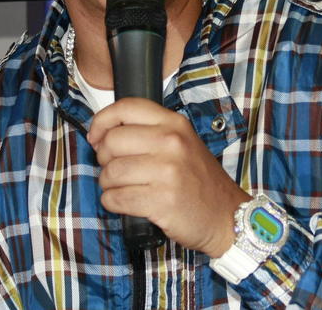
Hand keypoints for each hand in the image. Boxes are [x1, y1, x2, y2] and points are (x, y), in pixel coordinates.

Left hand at [87, 98, 250, 256]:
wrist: (225, 214)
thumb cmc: (197, 178)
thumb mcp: (181, 141)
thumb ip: (148, 131)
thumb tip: (102, 133)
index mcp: (174, 123)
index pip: (126, 107)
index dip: (102, 120)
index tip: (95, 136)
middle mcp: (171, 142)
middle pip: (112, 141)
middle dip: (103, 158)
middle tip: (113, 168)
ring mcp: (168, 172)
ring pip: (111, 172)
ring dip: (107, 183)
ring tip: (120, 187)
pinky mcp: (162, 201)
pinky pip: (117, 198)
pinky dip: (112, 202)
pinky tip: (123, 202)